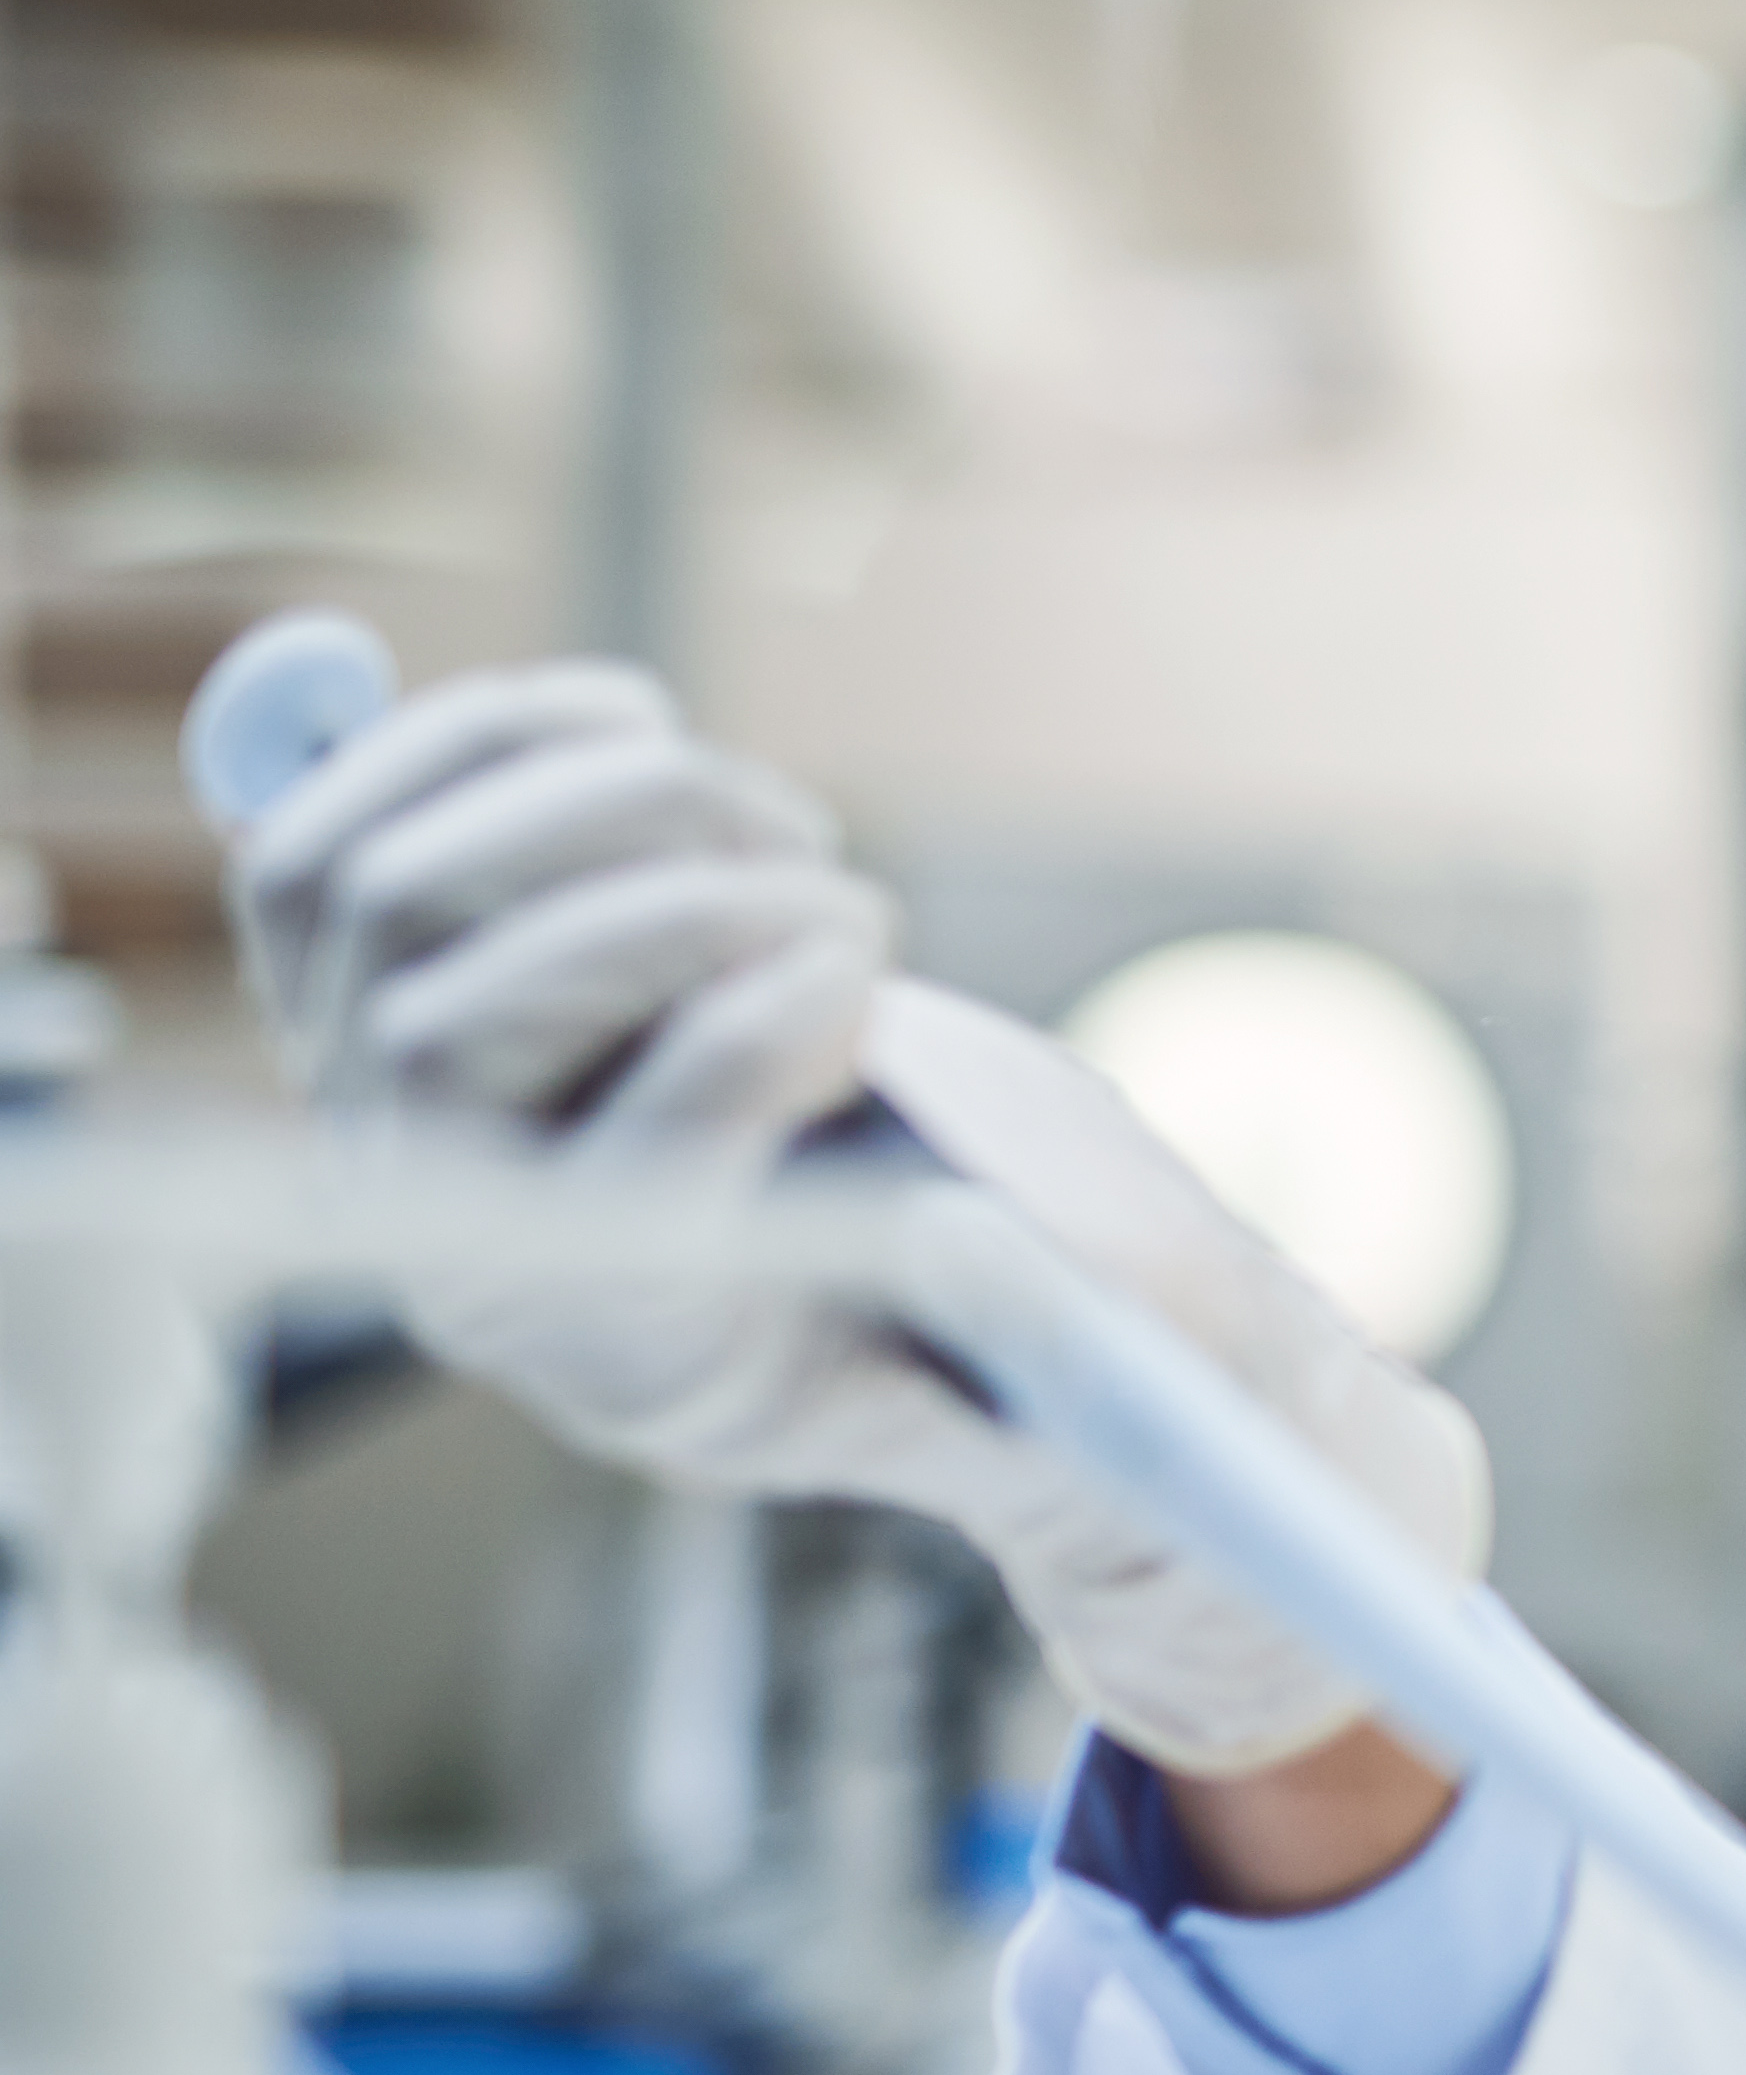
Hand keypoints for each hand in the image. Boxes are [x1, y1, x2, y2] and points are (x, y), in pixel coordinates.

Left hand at [228, 662, 1490, 1777]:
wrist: (876, 1243)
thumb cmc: (1010, 1290)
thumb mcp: (1092, 1332)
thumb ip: (1091, 1320)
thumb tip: (1076, 1274)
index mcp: (637, 1351)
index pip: (600, 1203)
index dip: (728, 1060)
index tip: (866, 972)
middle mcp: (467, 1239)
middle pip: (440, 1038)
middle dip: (666, 916)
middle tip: (857, 904)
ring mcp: (383, 1102)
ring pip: (377, 900)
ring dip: (600, 808)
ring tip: (780, 830)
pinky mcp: (368, 975)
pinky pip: (323, 825)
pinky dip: (476, 736)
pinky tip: (633, 723)